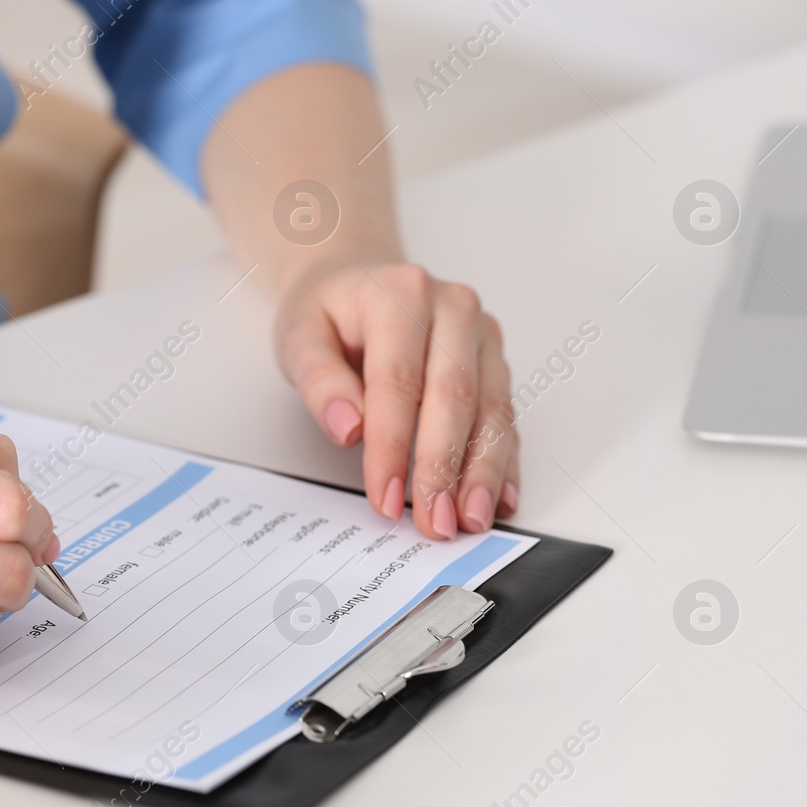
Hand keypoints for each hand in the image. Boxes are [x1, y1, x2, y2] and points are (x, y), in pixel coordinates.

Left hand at [273, 260, 518, 539]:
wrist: (356, 284)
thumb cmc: (330, 314)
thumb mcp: (300, 337)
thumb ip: (319, 381)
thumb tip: (348, 428)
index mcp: (401, 294)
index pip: (398, 381)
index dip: (393, 445)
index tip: (385, 497)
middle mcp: (452, 309)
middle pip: (454, 397)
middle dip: (443, 468)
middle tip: (434, 522)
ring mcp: (481, 335)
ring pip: (491, 410)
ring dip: (482, 472)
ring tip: (469, 519)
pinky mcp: (496, 362)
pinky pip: (506, 416)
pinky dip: (504, 462)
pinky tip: (499, 498)